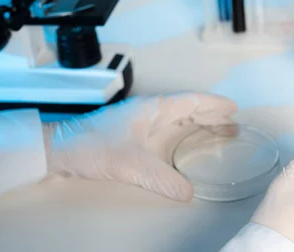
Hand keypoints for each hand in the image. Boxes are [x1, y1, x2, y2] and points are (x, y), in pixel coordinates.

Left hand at [44, 93, 237, 201]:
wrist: (60, 149)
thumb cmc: (92, 146)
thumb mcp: (131, 165)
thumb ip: (162, 179)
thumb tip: (187, 192)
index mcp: (153, 109)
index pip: (192, 101)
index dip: (214, 104)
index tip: (233, 108)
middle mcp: (150, 111)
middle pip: (188, 107)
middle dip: (212, 114)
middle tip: (233, 124)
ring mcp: (142, 121)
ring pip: (178, 117)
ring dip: (199, 122)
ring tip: (218, 130)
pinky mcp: (134, 132)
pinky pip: (168, 127)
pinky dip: (184, 131)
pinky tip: (186, 140)